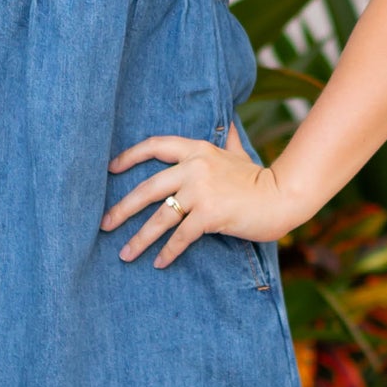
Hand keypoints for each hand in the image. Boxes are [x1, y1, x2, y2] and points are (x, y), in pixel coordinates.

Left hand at [103, 125, 297, 267]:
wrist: (283, 196)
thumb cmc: (260, 178)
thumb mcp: (239, 152)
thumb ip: (227, 140)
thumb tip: (227, 122)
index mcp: (197, 149)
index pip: (156, 145)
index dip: (130, 156)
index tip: (110, 168)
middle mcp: (195, 167)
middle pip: (148, 187)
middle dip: (123, 208)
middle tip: (104, 224)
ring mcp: (202, 191)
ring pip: (160, 217)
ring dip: (140, 238)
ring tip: (124, 254)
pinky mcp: (210, 214)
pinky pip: (181, 236)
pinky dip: (168, 252)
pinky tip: (158, 264)